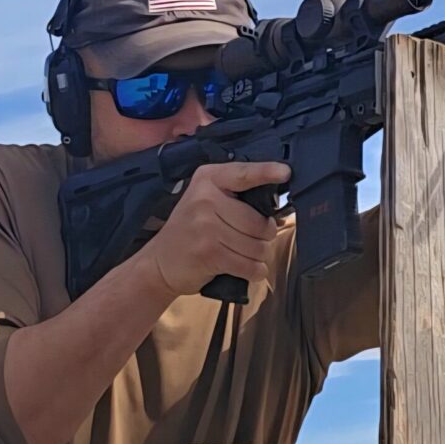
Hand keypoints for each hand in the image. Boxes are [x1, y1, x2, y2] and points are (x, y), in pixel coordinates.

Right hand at [136, 161, 290, 298]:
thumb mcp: (204, 202)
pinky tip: (246, 269)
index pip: (244, 173)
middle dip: (264, 237)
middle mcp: (206, 199)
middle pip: (259, 222)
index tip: (285, 172)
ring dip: (258, 256)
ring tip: (243, 255)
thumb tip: (276, 209)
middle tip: (251, 240)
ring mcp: (206, 226)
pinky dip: (254, 271)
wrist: (158, 262)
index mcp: (208, 179)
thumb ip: (234, 198)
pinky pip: (249, 265)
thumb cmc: (189, 231)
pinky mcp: (209, 253)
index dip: (267, 172)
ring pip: (257, 246)